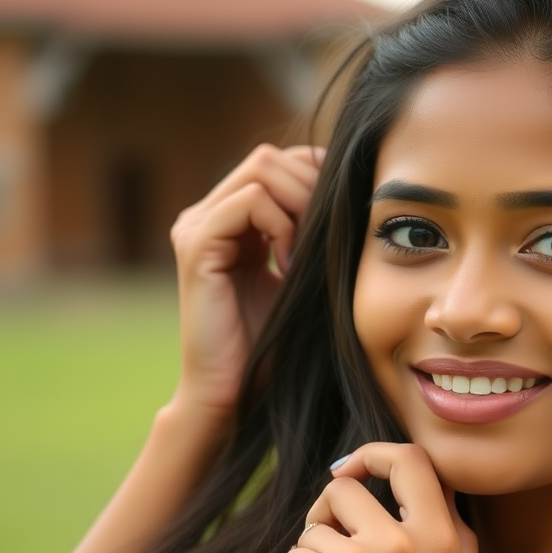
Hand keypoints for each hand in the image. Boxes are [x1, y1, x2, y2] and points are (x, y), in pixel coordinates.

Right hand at [168, 144, 322, 420]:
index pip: (281, 164)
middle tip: (329, 237)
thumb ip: (314, 240)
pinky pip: (249, 201)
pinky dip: (281, 224)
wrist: (231, 394)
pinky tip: (290, 265)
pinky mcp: (195, 245)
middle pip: (272, 158)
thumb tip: (356, 198)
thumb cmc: (272, 348)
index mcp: (232, 221)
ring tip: (308, 254)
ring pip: (262, 169)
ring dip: (301, 204)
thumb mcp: (302, 282)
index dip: (318, 178)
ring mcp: (197, 226)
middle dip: (313, 188)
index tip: (342, 222)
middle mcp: (209, 215)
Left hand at [283, 443, 489, 552]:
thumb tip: (445, 502)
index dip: (377, 454)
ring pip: (317, 524)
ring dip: (316, 550)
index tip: (356, 469)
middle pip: (349, 486)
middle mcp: (402, 541)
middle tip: (329, 536)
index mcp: (444, 543)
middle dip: (332, 505)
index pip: (413, 461)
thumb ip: (463, 550)